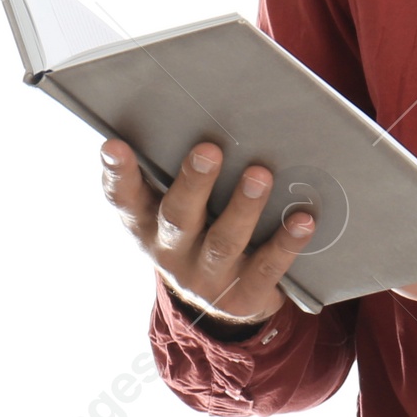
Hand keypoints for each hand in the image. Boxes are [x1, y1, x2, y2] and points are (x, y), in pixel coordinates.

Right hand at [101, 138, 315, 323]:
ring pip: (223, 241)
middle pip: (178, 218)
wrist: (226, 302)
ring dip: (243, 207)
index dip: (118, 173)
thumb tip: (213, 115)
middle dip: (194, 182)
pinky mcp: (243, 297)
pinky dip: (286, 242)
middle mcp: (171, 253)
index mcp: (147, 226)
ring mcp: (206, 279)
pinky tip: (303, 219)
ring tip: (260, 175)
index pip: (125, 199)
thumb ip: (184, 172)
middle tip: (208, 149)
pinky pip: (266, 267)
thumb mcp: (183, 207)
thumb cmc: (204, 231)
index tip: (114, 145)